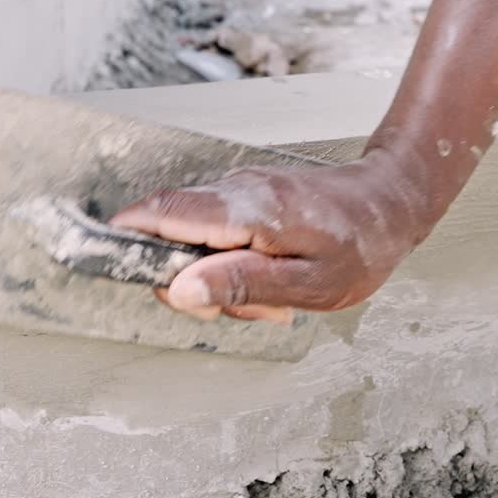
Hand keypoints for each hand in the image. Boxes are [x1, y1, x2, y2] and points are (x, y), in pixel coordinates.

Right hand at [109, 150, 433, 321]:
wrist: (394, 200)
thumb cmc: (361, 245)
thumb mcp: (308, 283)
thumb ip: (241, 284)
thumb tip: (180, 288)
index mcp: (246, 210)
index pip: (162, 213)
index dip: (124, 235)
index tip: (103, 258)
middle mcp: (234, 191)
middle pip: (169, 231)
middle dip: (186, 279)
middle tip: (240, 307)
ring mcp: (238, 190)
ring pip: (192, 236)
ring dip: (215, 276)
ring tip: (270, 298)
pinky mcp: (245, 196)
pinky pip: (214, 232)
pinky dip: (228, 263)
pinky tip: (270, 280)